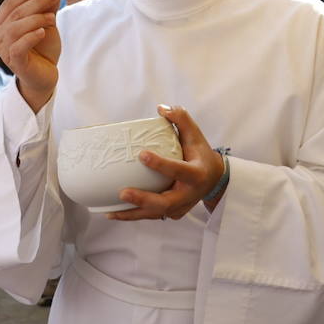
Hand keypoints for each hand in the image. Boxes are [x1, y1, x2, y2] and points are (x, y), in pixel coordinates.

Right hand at [0, 0, 60, 111]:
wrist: (45, 75)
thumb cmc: (42, 48)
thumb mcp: (46, 24)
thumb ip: (48, 8)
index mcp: (1, 23)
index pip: (9, 2)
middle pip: (14, 13)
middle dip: (36, 2)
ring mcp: (3, 50)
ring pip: (15, 28)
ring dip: (36, 19)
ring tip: (52, 19)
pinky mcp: (13, 62)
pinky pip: (18, 46)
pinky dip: (31, 36)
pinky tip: (43, 33)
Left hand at [109, 105, 226, 220]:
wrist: (214, 179)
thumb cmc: (200, 153)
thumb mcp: (195, 135)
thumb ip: (181, 119)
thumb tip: (161, 108)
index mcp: (196, 174)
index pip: (178, 170)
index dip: (161, 164)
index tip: (141, 155)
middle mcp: (189, 194)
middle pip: (165, 203)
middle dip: (143, 200)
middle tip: (123, 193)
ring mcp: (181, 207)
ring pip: (155, 214)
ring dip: (132, 214)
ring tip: (110, 211)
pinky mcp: (172, 214)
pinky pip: (152, 216)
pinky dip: (133, 215)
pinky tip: (114, 213)